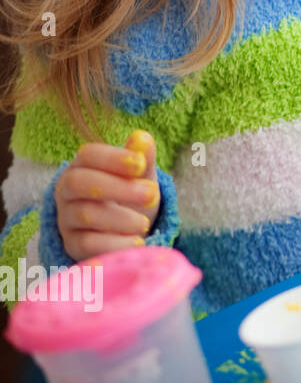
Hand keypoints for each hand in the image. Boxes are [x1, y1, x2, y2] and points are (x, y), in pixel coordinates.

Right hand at [54, 130, 160, 261]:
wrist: (123, 232)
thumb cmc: (129, 196)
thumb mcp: (139, 176)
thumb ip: (141, 157)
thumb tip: (142, 137)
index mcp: (82, 166)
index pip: (88, 155)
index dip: (112, 158)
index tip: (140, 164)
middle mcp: (68, 191)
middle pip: (79, 182)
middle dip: (117, 187)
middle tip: (151, 193)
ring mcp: (67, 219)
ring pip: (85, 214)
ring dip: (120, 218)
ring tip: (145, 224)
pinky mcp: (72, 245)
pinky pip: (87, 244)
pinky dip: (115, 243)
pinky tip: (137, 242)